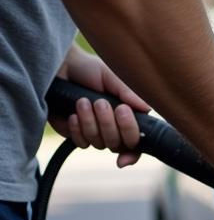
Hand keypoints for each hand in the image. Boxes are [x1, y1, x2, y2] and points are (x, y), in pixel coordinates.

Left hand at [49, 46, 149, 166]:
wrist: (61, 67)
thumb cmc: (89, 70)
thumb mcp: (112, 77)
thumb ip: (129, 93)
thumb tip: (147, 109)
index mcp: (127, 118)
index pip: (135, 143)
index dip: (133, 152)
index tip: (127, 153)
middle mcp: (113, 130)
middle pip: (118, 145)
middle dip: (109, 124)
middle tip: (101, 103)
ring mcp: (94, 134)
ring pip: (99, 143)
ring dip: (90, 122)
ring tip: (83, 101)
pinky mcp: (75, 134)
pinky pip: (81, 142)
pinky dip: (77, 129)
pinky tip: (72, 114)